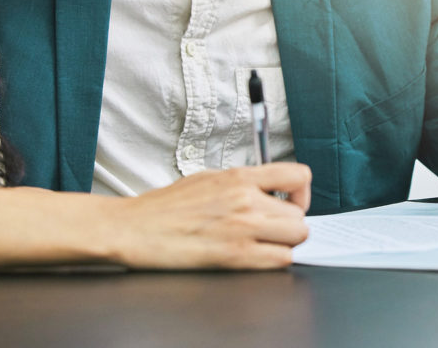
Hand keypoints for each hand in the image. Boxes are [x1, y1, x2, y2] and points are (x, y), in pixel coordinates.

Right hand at [110, 163, 311, 268]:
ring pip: (296, 238)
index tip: (292, 202)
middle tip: (272, 229)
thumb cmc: (165, 207)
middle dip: (289, 225)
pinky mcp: (235, 255)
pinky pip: (279, 261)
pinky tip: (255, 257)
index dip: (302, 193)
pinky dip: (273, 261)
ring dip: (285, 243)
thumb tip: (265, 191)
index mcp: (239, 177)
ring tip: (264, 244)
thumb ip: (240, 182)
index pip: (298, 175)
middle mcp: (245, 199)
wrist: (136, 228)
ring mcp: (242, 227)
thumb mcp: (207, 178)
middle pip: (299, 215)